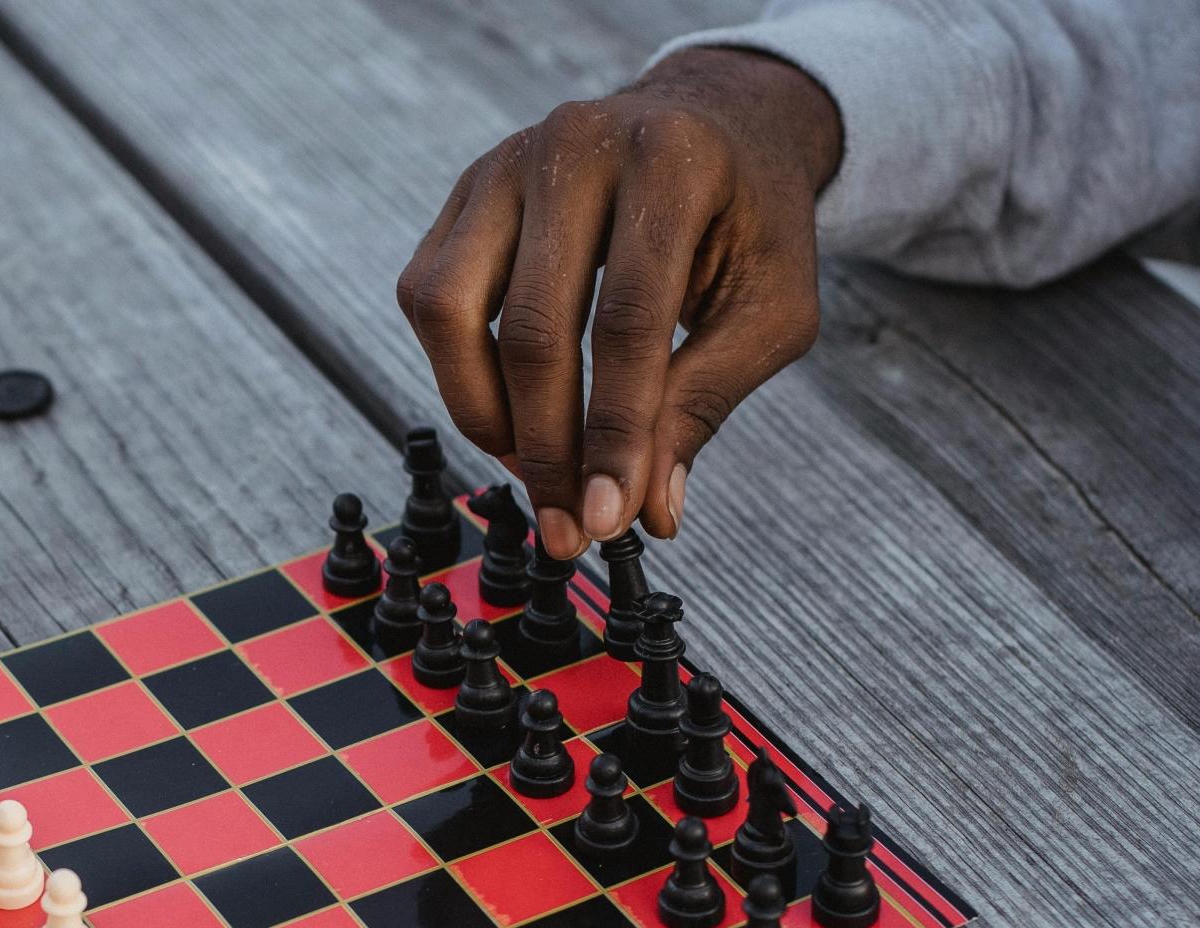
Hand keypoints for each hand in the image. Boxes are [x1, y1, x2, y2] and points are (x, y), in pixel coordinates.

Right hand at [397, 48, 840, 556]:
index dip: (614, 434)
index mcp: (672, 161)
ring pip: (450, 310)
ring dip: (484, 413)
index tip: (610, 520)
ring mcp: (506, 161)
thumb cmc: (749, 220)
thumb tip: (649, 510)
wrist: (712, 126)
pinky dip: (457, 372)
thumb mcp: (771, 308)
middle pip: (532, 326)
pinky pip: (429, 296)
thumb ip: (708, 401)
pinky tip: (508, 412)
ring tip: (534, 468)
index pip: (628, 321)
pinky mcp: (466, 191)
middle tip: (568, 528)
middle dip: (547, 447)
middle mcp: (576, 144)